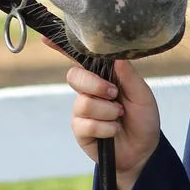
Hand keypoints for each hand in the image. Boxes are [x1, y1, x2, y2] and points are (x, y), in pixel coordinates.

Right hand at [65, 58, 160, 189]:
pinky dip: (105, 128)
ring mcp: (82, 111)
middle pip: (74, 76)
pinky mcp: (80, 130)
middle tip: (114, 94)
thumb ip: (129, 76)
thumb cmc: (143, 119)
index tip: (46, 38)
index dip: (61, 47)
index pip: (80, 59)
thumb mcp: (142, 95)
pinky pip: (86, 124)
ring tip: (119, 117)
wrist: (143, 150)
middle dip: (95, 85)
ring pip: (83, 103)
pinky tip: (113, 131)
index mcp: (103, 77)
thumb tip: (116, 57)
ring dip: (107, 111)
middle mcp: (88, 91)